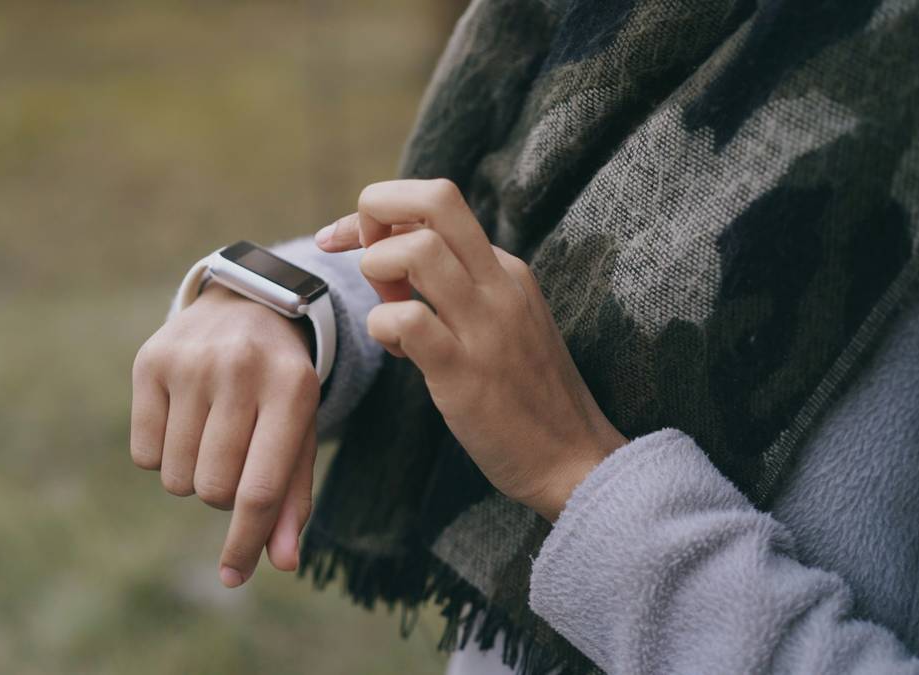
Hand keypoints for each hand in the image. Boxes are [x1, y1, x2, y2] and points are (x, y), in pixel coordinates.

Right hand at [130, 283, 319, 586]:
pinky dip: (162, 455)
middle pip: (213, 488)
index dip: (245, 542)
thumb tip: (281, 563)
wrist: (249, 304)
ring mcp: (191, 362)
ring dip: (193, 475)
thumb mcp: (300, 431)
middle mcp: (240, 369)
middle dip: (222, 495)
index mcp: (291, 389)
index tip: (234, 576)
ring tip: (212, 435)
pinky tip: (183, 420)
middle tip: (234, 460)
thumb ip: (293, 498)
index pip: (260, 489)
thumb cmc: (281, 385)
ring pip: (176, 477)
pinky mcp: (150, 360)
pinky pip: (144, 455)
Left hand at [315, 179, 626, 520]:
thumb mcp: (498, 322)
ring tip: (387, 311)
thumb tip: (388, 254)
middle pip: (435, 199)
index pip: (436, 203)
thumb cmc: (523, 395)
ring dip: (377, 271)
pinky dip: (383, 328)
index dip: (380, 210)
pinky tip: (400, 353)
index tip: (345, 239)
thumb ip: (453, 285)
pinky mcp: (465, 371)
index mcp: (504, 268)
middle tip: (355, 252)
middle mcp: (498, 283)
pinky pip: (406, 320)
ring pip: (416, 251)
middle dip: (375, 208)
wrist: (573, 460)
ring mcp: (486, 325)